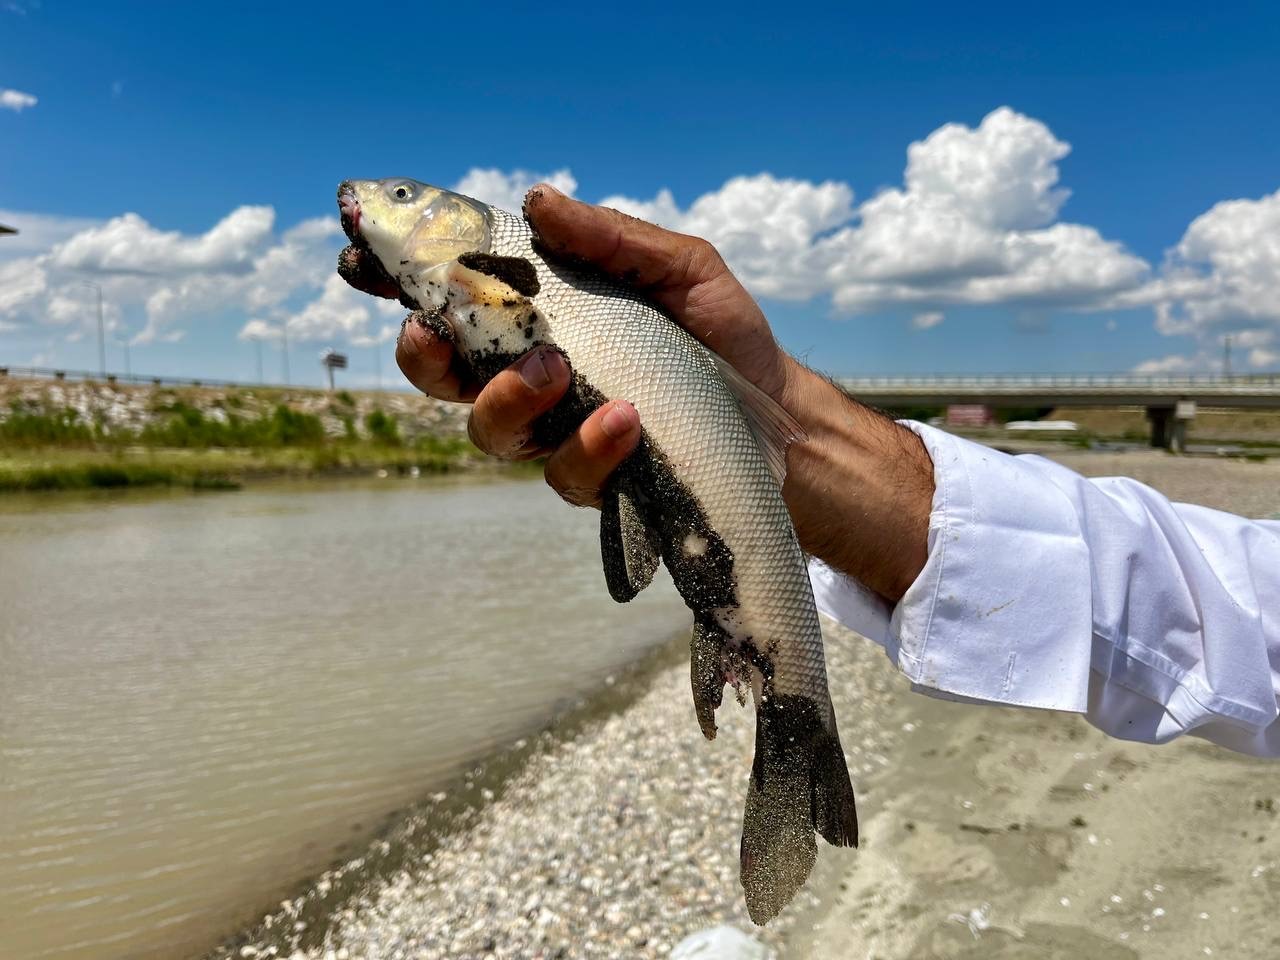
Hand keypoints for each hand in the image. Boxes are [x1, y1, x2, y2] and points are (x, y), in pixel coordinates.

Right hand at [355, 185, 932, 601]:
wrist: (779, 413)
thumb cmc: (722, 336)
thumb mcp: (680, 268)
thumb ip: (610, 239)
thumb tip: (538, 200)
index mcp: (541, 323)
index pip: (455, 303)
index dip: (398, 283)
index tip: (357, 257)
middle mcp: (534, 382)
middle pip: (442, 378)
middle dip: (423, 356)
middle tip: (433, 333)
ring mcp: (559, 436)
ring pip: (491, 432)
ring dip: (506, 397)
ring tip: (551, 369)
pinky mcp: (598, 484)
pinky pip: (568, 475)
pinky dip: (591, 445)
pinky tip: (624, 420)